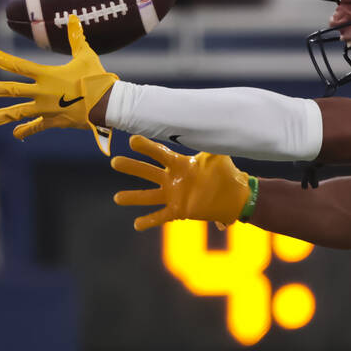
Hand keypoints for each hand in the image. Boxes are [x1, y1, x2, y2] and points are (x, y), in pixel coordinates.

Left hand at [0, 14, 118, 154]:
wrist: (109, 104)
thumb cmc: (98, 78)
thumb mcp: (86, 56)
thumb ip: (76, 38)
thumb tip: (74, 17)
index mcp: (48, 75)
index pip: (20, 66)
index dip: (4, 60)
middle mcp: (43, 92)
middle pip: (13, 90)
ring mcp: (47, 108)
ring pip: (20, 112)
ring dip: (2, 115)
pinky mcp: (56, 121)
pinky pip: (38, 126)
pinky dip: (27, 129)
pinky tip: (16, 133)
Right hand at [112, 135, 252, 229]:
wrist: (235, 197)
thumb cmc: (226, 174)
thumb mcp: (218, 157)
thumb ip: (211, 143)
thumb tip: (213, 124)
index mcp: (180, 164)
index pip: (160, 153)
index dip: (147, 147)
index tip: (133, 140)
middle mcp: (173, 179)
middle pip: (148, 171)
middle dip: (132, 167)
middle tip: (115, 162)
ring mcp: (173, 195)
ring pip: (148, 196)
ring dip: (133, 197)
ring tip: (117, 198)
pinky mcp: (178, 211)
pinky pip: (160, 216)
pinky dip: (148, 221)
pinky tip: (136, 225)